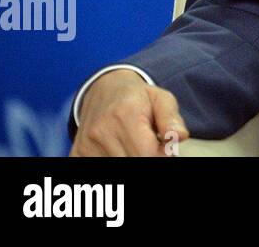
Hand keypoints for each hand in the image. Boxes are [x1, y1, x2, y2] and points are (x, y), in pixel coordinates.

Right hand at [69, 69, 189, 156]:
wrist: (104, 90)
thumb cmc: (138, 97)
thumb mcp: (161, 99)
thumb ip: (172, 119)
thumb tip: (180, 136)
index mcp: (125, 114)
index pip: (147, 154)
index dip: (160, 155)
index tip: (164, 147)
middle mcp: (102, 130)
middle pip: (132, 163)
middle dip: (146, 157)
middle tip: (150, 144)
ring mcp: (87, 144)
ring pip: (116, 167)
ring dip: (130, 159)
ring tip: (135, 144)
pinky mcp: (78, 153)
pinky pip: (98, 169)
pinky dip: (114, 162)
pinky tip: (119, 150)